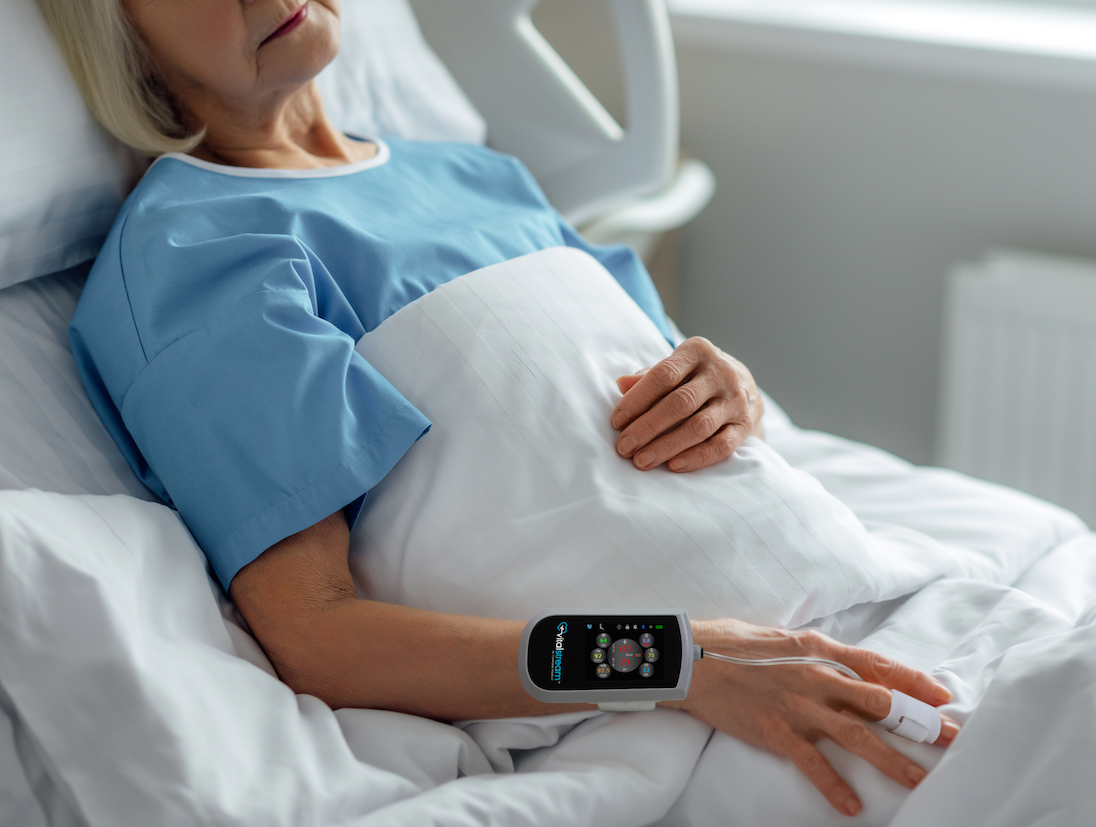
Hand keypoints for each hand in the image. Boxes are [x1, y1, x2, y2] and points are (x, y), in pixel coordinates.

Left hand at [611, 337, 764, 471]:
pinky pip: (721, 446)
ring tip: (641, 461)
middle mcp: (721, 373)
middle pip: (680, 403)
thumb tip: (621, 384)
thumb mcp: (677, 367)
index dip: (637, 399)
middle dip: (648, 427)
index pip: (664, 375)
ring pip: (699, 427)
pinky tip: (673, 466)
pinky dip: (696, 457)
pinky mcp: (745, 425)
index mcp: (698, 351)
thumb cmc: (697, 377)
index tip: (616, 422)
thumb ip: (649, 377)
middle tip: (624, 447)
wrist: (745, 386)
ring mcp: (736, 400)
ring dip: (667, 446)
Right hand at [663, 619, 959, 816]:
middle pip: (881, 701)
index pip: (877, 664)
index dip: (913, 680)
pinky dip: (834, 786)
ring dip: (892, 760)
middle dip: (920, 721)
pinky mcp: (776, 731)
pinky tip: (851, 806)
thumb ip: (813, 652)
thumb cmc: (729, 644)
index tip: (943, 696)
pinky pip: (813, 763)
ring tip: (919, 780)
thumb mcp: (780, 638)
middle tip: (952, 738)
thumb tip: (839, 665)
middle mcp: (815, 675)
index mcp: (817, 648)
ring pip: (858, 735)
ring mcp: (798, 705)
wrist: (688, 659)